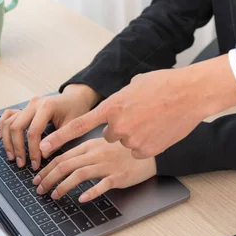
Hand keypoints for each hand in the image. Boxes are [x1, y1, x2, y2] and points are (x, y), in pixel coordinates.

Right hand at [0, 84, 101, 169]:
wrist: (75, 98)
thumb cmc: (76, 111)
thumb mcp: (73, 125)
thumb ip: (59, 139)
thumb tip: (43, 154)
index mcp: (47, 106)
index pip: (33, 132)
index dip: (33, 150)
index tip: (35, 164)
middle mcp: (34, 104)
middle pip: (17, 127)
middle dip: (17, 148)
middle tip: (21, 164)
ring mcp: (28, 105)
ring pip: (9, 122)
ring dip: (8, 141)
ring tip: (12, 157)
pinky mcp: (25, 108)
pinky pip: (8, 115)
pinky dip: (2, 126)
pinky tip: (2, 138)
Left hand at [32, 138, 156, 202]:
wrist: (148, 154)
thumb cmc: (123, 151)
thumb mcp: (102, 145)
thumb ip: (84, 151)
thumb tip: (63, 162)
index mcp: (90, 145)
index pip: (62, 156)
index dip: (46, 168)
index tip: (37, 178)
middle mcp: (96, 154)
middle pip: (66, 165)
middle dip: (48, 178)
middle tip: (39, 189)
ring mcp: (107, 165)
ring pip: (79, 174)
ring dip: (62, 185)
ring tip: (53, 195)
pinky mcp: (118, 177)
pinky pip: (102, 185)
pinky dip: (90, 192)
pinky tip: (81, 199)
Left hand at [39, 54, 235, 159]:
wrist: (191, 94)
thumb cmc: (165, 84)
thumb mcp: (135, 84)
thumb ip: (119, 99)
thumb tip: (114, 108)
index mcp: (111, 106)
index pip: (79, 125)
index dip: (59, 137)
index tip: (44, 147)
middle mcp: (118, 125)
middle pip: (109, 135)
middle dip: (120, 128)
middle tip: (139, 115)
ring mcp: (132, 140)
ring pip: (126, 142)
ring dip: (136, 134)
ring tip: (153, 120)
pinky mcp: (146, 150)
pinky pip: (139, 150)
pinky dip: (148, 142)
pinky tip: (159, 130)